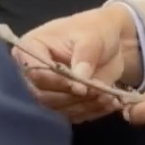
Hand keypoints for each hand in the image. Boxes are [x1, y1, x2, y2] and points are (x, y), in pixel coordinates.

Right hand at [14, 5, 140, 123]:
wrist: (112, 41)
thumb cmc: (97, 30)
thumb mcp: (93, 36)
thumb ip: (84, 57)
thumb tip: (79, 85)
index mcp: (32, 46)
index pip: (35, 71)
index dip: (57, 81)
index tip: (80, 87)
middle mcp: (34, 71)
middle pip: (44, 94)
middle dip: (73, 96)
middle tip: (99, 92)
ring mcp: (47, 89)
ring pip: (58, 108)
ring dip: (85, 105)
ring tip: (108, 97)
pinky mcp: (62, 102)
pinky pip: (72, 114)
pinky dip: (91, 111)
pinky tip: (109, 103)